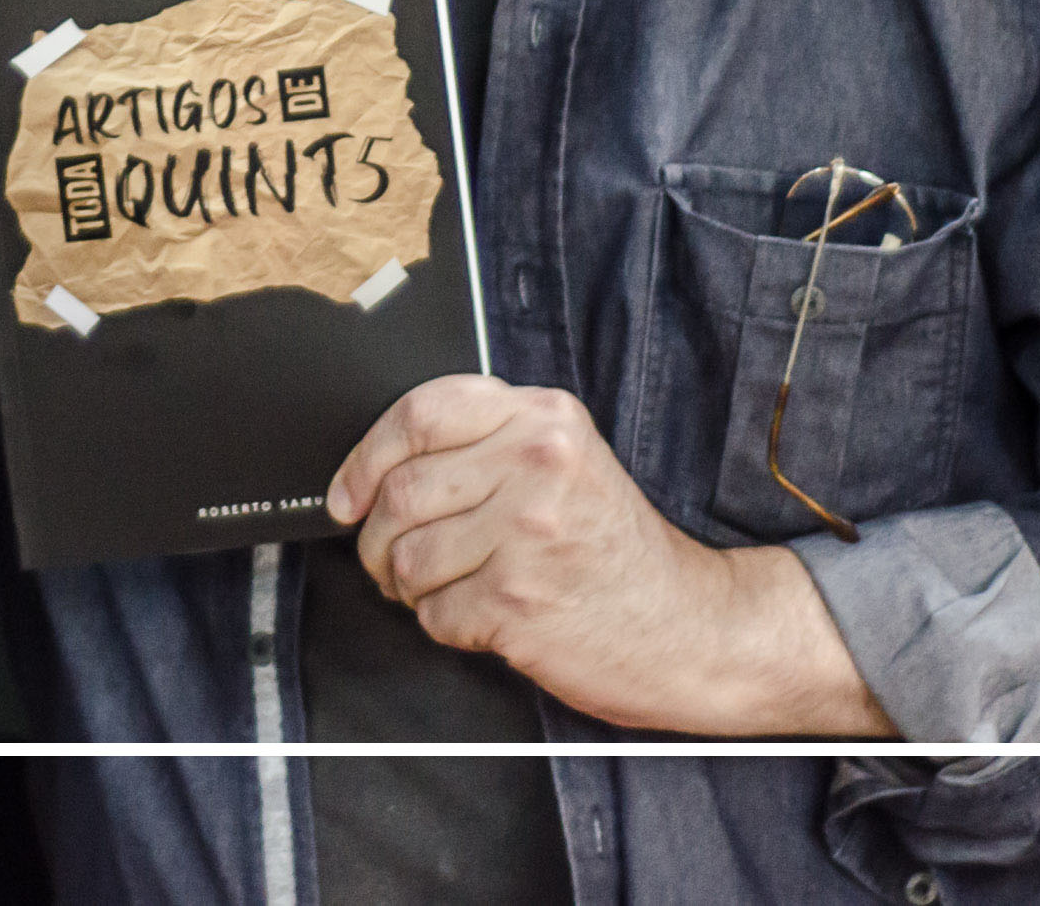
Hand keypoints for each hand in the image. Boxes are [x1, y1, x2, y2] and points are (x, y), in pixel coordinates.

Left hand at [326, 376, 891, 738]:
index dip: (365, 457)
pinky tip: (486, 618)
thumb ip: (489, 444)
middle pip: (400, 492)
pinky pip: (435, 613)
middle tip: (390, 560)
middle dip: (376, 539)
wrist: (692, 626)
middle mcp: (537, 463)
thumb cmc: (617, 551)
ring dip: (409, 588)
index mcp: (544, 418)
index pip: (420, 412)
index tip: (347, 494)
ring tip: (448, 589)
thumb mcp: (566, 464)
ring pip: (405, 558)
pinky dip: (446, 625)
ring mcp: (528, 531)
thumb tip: (381, 464)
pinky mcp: (518, 599)